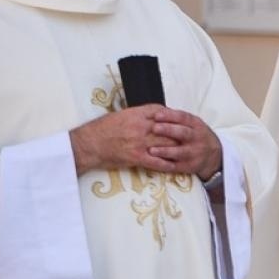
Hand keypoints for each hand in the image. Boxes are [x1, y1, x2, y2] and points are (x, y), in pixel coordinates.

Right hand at [70, 105, 219, 178]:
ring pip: (165, 145)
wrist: (88, 144)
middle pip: (167, 129)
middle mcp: (140, 127)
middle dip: (180, 134)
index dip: (172, 116)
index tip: (180, 120)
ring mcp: (139, 142)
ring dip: (178, 149)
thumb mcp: (120, 115)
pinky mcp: (136, 157)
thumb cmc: (101, 129)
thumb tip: (151, 116)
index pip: (160, 112)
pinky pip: (157, 161)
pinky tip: (176, 166)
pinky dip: (168, 164)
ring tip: (189, 152)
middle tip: (191, 138)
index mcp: (136, 114)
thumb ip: (137, 115)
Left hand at [146, 107, 223, 179]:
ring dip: (165, 151)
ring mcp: (194, 153)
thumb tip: (155, 111)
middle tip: (154, 128)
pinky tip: (155, 163)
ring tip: (151, 150)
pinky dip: (165, 165)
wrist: (213, 155)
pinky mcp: (189, 166)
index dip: (170, 116)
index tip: (157, 115)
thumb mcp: (193, 124)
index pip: (184, 118)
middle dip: (169, 130)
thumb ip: (177, 118)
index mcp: (196, 125)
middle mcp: (197, 138)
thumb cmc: (196, 136)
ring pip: (180, 152)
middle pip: (183, 133)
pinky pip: (177, 166)